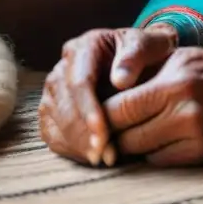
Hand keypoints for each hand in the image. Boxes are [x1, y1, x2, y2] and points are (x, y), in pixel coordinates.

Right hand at [38, 25, 177, 165]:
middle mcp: (63, 67)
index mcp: (84, 47)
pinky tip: (90, 157)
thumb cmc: (148, 50)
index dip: (89, 110)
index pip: (79, 82)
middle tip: (105, 155)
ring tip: (102, 159)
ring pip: (55, 120)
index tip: (103, 133)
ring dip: (77, 144)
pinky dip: (69, 148)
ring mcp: (55, 89)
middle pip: (64, 104)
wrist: (143, 56)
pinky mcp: (54, 109)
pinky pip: (52, 132)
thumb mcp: (150, 44)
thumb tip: (120, 80)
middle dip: (83, 133)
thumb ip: (136, 55)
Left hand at [103, 47, 202, 166]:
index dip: (99, 115)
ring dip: (129, 145)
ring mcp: (195, 137)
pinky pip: (160, 161)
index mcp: (173, 85)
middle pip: (125, 137)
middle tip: (104, 127)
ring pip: (140, 152)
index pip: (118, 110)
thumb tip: (99, 95)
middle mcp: (184, 114)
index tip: (93, 113)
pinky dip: (151, 152)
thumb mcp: (175, 59)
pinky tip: (155, 137)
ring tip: (128, 131)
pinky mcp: (202, 154)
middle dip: (110, 134)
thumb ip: (140, 76)